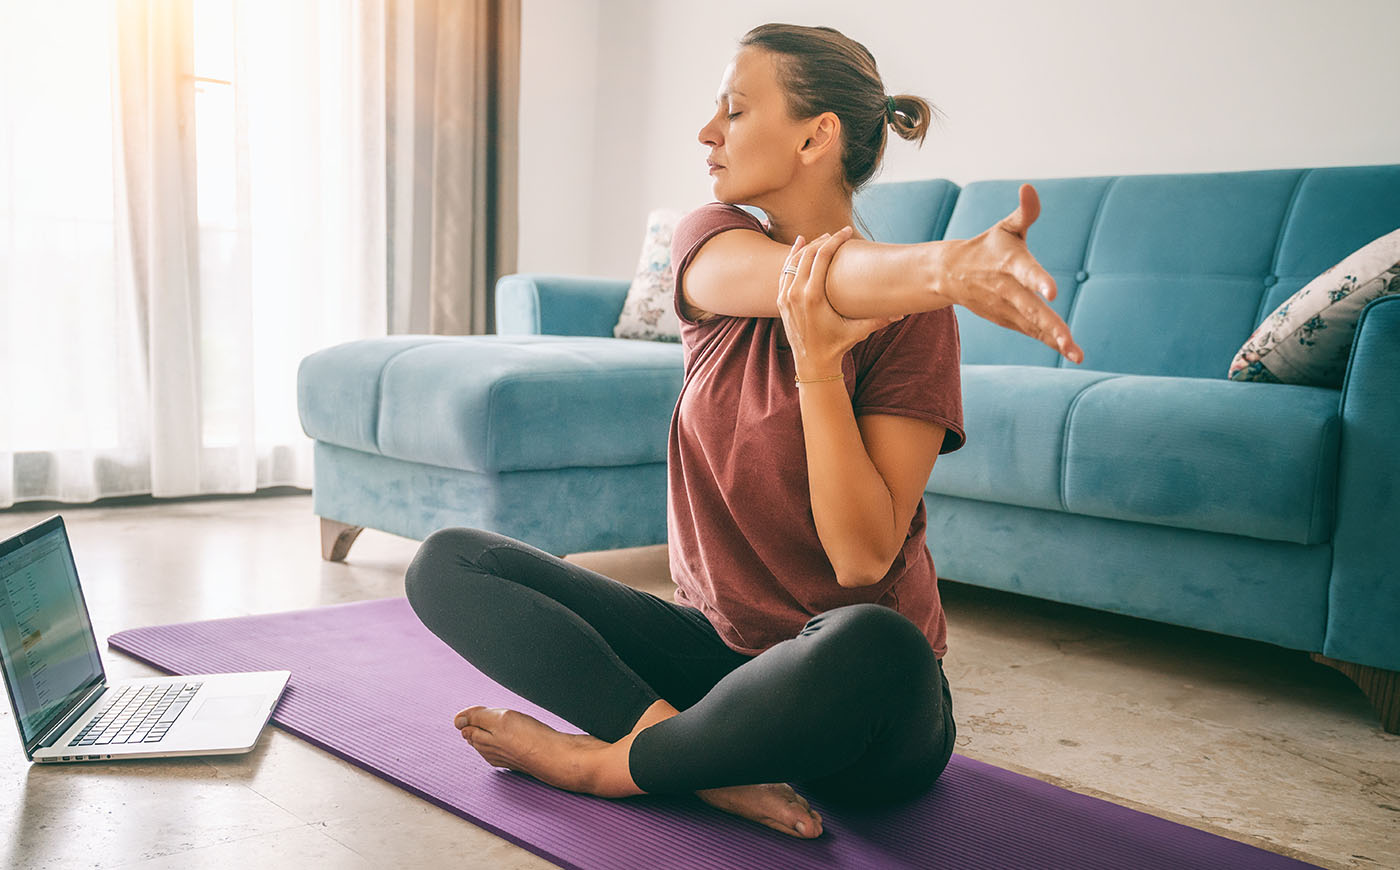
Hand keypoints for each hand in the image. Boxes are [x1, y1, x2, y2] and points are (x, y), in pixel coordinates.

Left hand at [777, 227, 906, 375]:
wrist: (812, 364)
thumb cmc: (836, 346)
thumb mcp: (858, 332)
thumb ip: (879, 320)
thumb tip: (903, 312)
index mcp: (813, 297)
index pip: (822, 257)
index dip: (835, 241)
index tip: (847, 232)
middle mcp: (796, 294)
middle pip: (808, 255)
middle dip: (823, 241)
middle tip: (838, 234)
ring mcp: (785, 296)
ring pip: (794, 261)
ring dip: (808, 246)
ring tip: (822, 237)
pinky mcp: (781, 300)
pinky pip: (784, 271)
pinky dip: (792, 257)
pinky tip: (799, 245)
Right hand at [937, 184, 1083, 363]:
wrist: (951, 274)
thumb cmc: (988, 247)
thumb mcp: (1005, 227)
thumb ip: (1024, 212)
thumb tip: (1029, 188)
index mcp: (1009, 263)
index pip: (1025, 271)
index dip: (1038, 280)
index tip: (1052, 292)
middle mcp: (1006, 289)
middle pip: (1030, 308)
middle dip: (1049, 324)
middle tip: (1067, 338)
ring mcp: (1006, 308)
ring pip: (1032, 325)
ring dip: (1053, 339)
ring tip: (1076, 354)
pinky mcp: (1008, 320)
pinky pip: (1032, 332)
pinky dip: (1049, 342)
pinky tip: (1071, 353)